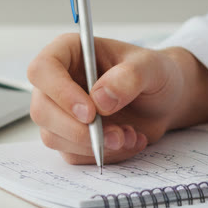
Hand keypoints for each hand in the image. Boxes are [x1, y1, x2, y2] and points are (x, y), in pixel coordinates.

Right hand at [27, 35, 199, 164]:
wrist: (165, 100)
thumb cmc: (154, 74)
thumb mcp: (150, 67)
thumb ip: (128, 77)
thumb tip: (100, 99)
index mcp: (70, 52)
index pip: (42, 69)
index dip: (60, 92)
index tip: (90, 112)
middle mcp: (59, 82)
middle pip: (42, 110)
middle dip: (78, 130)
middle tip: (115, 135)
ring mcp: (62, 112)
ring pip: (54, 137)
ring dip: (93, 145)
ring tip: (130, 135)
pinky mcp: (71, 137)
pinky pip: (74, 155)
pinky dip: (104, 154)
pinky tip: (129, 141)